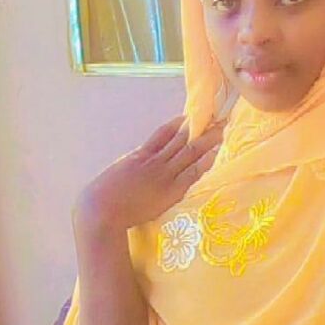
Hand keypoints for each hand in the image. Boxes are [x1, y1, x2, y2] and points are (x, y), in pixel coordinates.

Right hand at [73, 115, 223, 231]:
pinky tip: (215, 153)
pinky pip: (191, 173)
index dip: (178, 123)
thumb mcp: (117, 174)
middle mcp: (154, 160)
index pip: (163, 133)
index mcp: (140, 154)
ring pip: (189, 151)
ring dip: (207, 139)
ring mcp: (163, 174)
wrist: (101, 210)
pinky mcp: (170, 191)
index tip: (191, 114)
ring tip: (223, 128)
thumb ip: (131, 168)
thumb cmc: (102, 197)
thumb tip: (138, 166)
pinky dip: (204, 162)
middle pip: (182, 138)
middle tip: (217, 114)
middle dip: (200, 126)